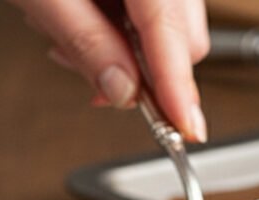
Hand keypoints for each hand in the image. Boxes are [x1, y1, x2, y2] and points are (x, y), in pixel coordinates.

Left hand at [10, 0, 209, 141]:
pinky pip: (152, 7)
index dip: (179, 88)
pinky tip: (86, 14)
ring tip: (71, 34)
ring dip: (126, 49)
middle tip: (94, 80)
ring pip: (169, 25)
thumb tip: (122, 92)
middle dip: (143, 71)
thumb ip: (86, 43)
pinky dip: (120, 24)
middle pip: (183, 35)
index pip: (172, 34)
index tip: (186, 128)